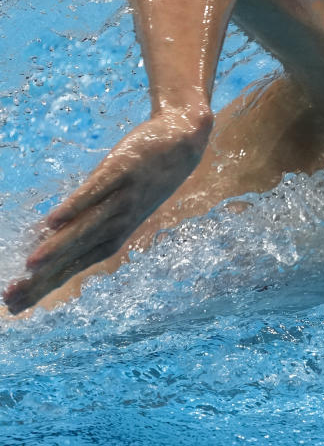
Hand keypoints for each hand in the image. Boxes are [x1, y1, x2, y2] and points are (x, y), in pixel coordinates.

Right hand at [3, 109, 211, 313]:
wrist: (183, 140)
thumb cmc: (144, 175)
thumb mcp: (114, 201)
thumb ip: (85, 218)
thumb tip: (47, 233)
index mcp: (115, 233)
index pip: (76, 265)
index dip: (47, 285)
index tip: (14, 306)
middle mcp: (119, 221)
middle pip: (77, 254)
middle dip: (46, 277)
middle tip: (11, 297)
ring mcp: (123, 197)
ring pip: (87, 227)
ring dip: (59, 247)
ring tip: (30, 265)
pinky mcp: (124, 170)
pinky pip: (98, 190)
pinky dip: (77, 205)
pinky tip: (53, 220)